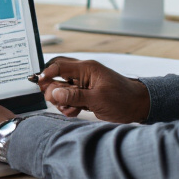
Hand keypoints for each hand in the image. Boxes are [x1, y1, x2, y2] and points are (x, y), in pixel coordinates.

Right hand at [35, 56, 149, 122]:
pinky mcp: (84, 96)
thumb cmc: (124, 98)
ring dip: (61, 101)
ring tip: (70, 109)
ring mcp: (83, 86)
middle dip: (54, 91)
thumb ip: (74, 95)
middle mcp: (82, 75)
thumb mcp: (98, 98)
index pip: (59, 66)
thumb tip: (53, 92)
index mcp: (86, 69)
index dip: (47, 74)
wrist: (139, 107)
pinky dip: (67, 106)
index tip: (40, 84)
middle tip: (58, 101)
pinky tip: (74, 112)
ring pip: (60, 90)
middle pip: (56, 78)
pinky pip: (68, 99)